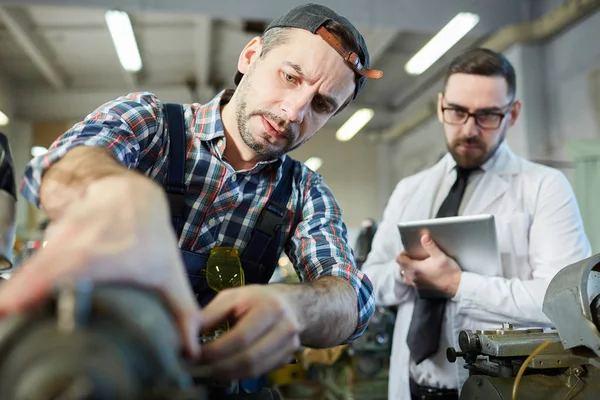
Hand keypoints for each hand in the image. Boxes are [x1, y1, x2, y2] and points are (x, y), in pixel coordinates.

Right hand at [0, 174, 201, 355]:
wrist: (129, 195)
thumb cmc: (148, 233)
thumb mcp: (168, 271)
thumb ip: (181, 309)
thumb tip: (190, 347)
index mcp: (99, 254)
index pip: (61, 269)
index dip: (34, 287)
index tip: (10, 308)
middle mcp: (72, 245)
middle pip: (35, 273)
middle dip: (17, 296)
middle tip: (4, 318)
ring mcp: (56, 242)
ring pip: (28, 270)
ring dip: (17, 292)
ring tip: (6, 315)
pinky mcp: (48, 245)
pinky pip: (29, 268)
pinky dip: (20, 285)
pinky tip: (13, 305)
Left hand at [197, 285, 301, 379]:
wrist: (288, 305)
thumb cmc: (255, 299)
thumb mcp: (232, 297)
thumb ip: (209, 316)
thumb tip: (185, 337)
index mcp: (270, 308)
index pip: (240, 338)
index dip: (215, 351)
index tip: (194, 355)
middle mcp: (285, 328)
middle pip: (248, 358)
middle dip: (218, 367)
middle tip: (196, 368)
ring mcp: (290, 345)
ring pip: (254, 370)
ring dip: (226, 374)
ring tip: (206, 371)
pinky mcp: (288, 358)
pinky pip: (260, 373)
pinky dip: (239, 375)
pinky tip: (224, 371)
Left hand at [397, 234, 461, 295]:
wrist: (456, 285)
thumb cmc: (448, 272)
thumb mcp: (439, 256)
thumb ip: (430, 245)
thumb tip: (424, 236)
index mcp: (415, 269)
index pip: (399, 260)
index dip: (402, 254)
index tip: (408, 251)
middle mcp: (413, 277)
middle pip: (401, 267)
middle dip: (404, 260)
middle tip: (413, 255)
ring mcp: (416, 283)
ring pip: (404, 275)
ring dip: (406, 269)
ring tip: (414, 264)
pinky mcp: (421, 287)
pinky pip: (410, 281)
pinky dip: (411, 276)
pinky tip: (418, 272)